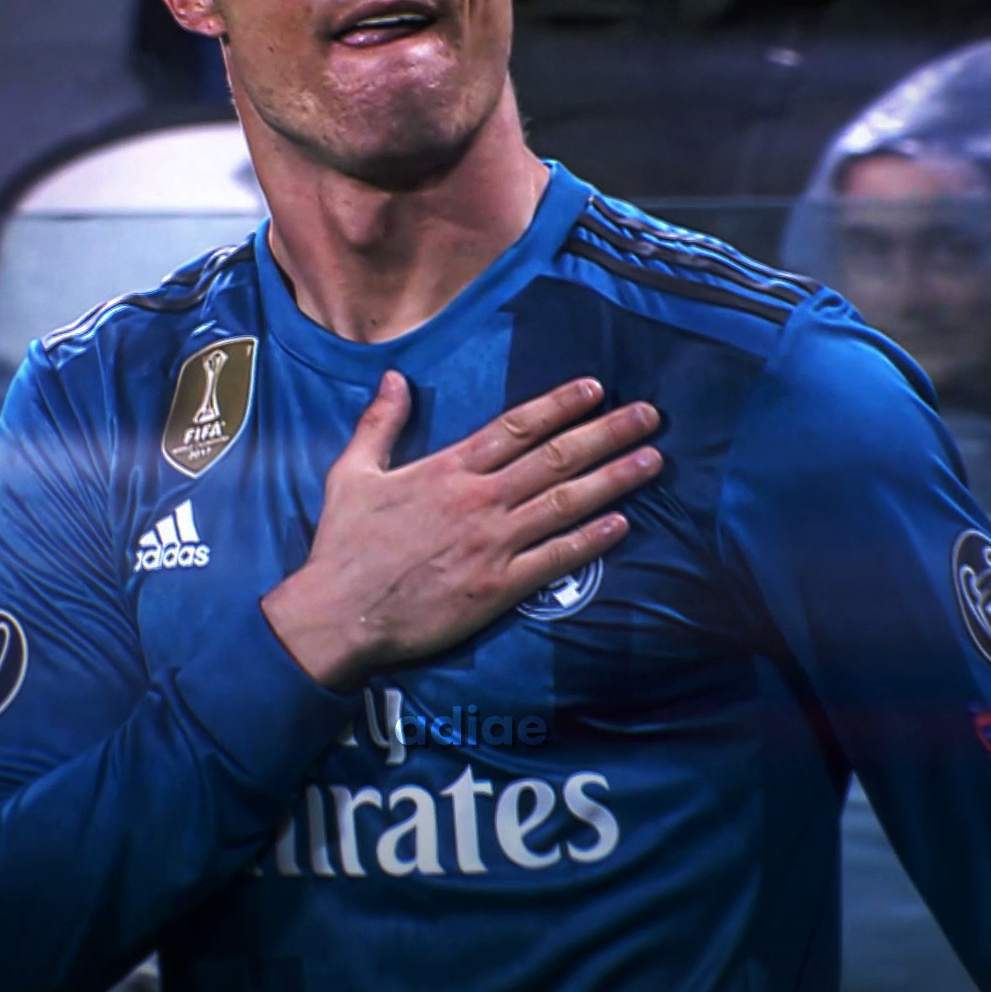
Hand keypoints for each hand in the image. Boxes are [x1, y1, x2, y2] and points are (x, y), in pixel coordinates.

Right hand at [262, 372, 660, 689]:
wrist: (338, 615)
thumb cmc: (344, 544)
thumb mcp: (352, 473)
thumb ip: (379, 423)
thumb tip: (394, 376)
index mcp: (447, 469)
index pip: (516, 427)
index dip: (560, 405)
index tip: (596, 387)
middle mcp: (478, 501)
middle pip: (555, 458)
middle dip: (607, 433)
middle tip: (650, 416)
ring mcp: (493, 545)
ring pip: (565, 503)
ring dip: (613, 479)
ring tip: (652, 461)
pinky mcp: (498, 588)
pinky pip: (555, 559)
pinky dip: (591, 540)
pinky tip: (623, 524)